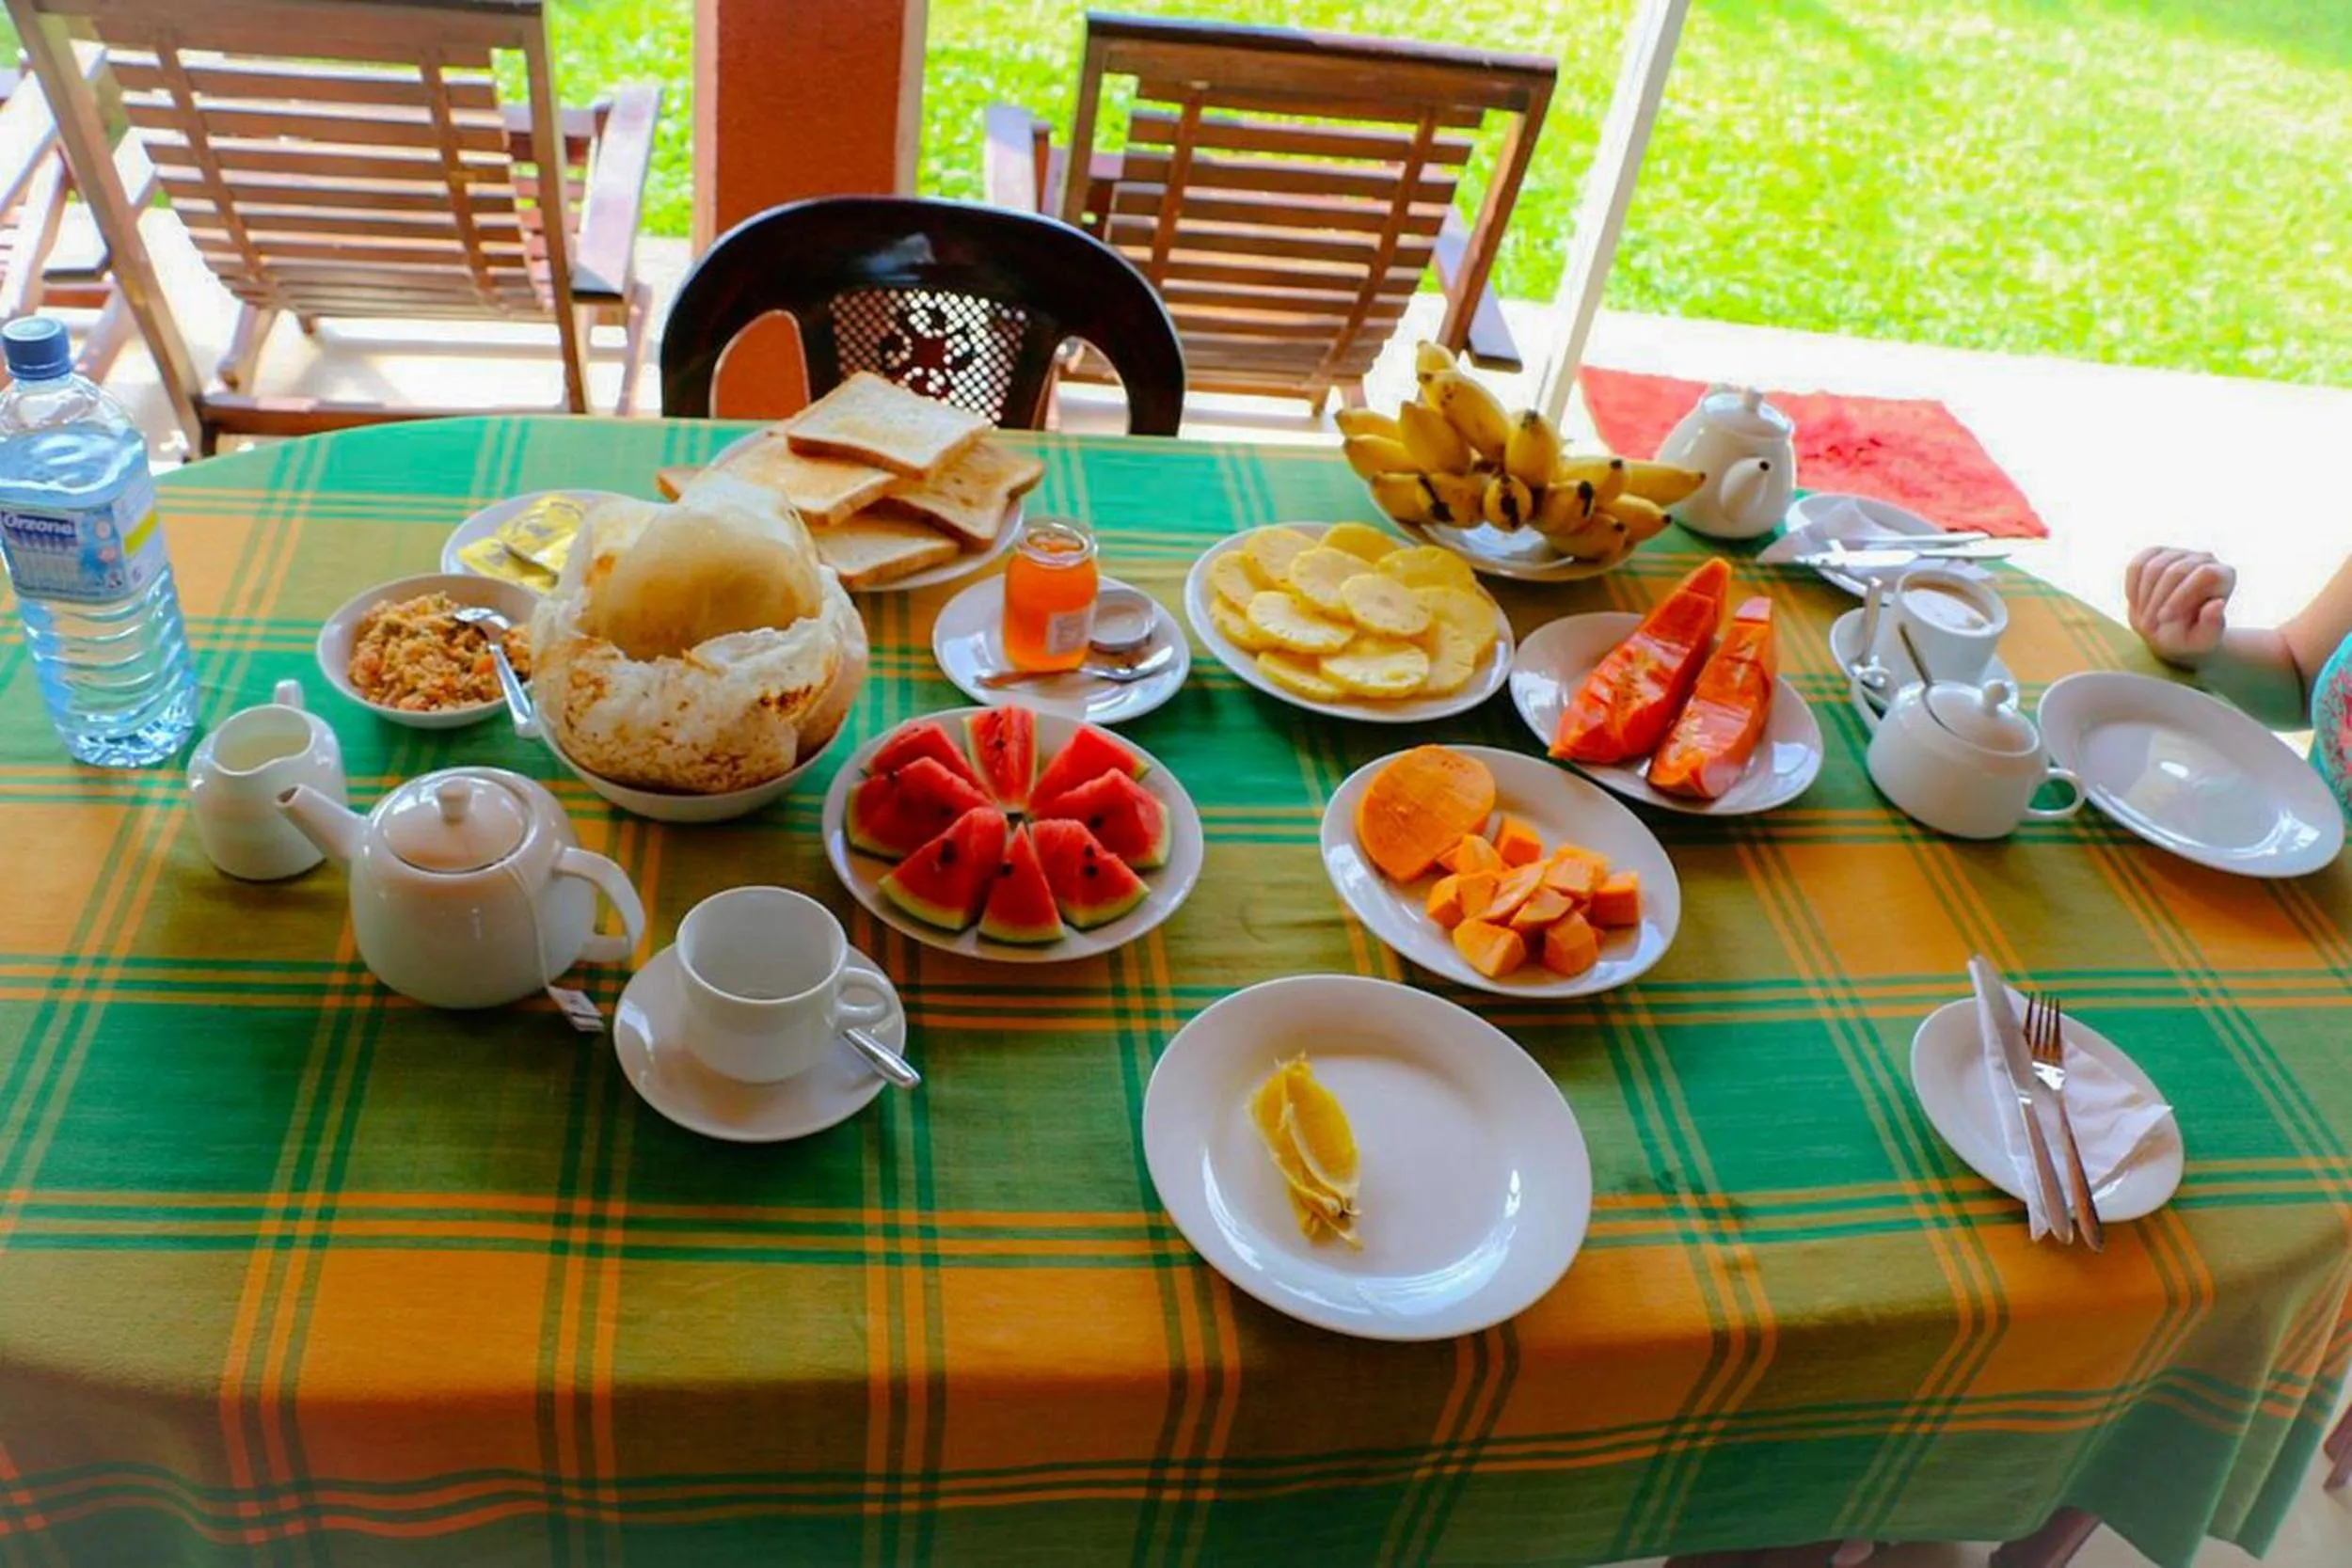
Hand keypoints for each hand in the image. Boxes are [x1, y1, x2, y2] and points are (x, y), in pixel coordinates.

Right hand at [2126, 547, 2235, 666]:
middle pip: (2176, 570)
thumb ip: (2213, 625)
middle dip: (2158, 600)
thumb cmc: (2191, 637)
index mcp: (2224, 576)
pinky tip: (2137, 603)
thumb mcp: (2203, 639)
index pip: (2204, 573)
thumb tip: (2217, 604)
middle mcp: (2205, 558)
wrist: (2171, 632)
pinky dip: (2132, 586)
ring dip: (2144, 596)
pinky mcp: (2155, 554)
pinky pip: (2137, 565)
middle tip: (2149, 626)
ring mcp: (2179, 554)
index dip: (2182, 594)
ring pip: (2154, 566)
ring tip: (2145, 617)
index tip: (2164, 618)